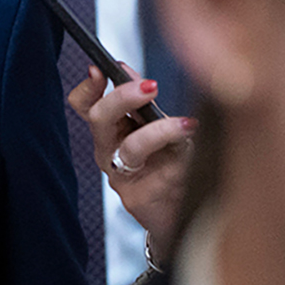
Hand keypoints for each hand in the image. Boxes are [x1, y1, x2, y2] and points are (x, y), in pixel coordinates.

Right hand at [67, 64, 194, 264]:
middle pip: (100, 118)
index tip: (100, 68)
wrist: (182, 216)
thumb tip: (130, 71)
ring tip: (188, 124)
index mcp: (109, 132)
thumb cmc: (171, 166)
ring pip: (132, 147)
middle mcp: (108, 153)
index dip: (88, 86)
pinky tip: (199, 151)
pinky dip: (186, 158)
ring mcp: (121, 177)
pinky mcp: (140, 199)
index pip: (85, 105)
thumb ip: (143, 105)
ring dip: (161, 131)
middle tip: (151, 87)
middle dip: (123, 97)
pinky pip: (164, 172)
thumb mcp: (157, 130)